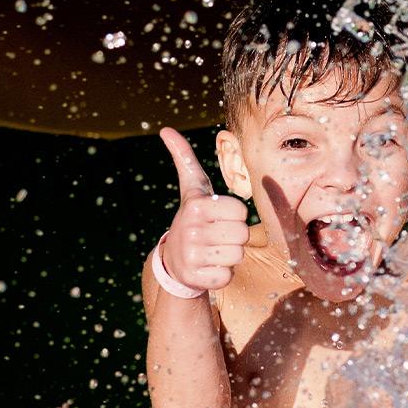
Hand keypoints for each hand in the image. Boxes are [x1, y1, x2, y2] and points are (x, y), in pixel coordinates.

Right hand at [158, 128, 249, 292]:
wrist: (173, 260)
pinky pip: (228, 276)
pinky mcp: (197, 278)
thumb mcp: (191, 189)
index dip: (234, 216)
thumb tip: (165, 129)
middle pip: (242, 234)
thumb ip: (184, 158)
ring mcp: (193, 255)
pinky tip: (208, 266)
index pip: (241, 211)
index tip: (219, 217)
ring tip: (213, 250)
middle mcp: (192, 230)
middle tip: (216, 236)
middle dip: (234, 236)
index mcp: (196, 206)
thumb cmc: (193, 217)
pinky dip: (222, 273)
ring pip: (238, 255)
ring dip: (230, 255)